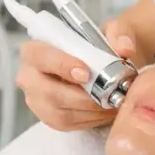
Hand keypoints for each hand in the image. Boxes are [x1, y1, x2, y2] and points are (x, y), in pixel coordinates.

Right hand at [15, 19, 137, 131]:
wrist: (102, 64)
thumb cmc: (99, 45)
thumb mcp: (112, 30)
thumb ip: (119, 33)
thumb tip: (124, 48)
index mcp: (35, 50)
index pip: (40, 57)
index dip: (61, 65)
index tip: (86, 74)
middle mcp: (29, 76)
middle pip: (48, 92)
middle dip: (81, 97)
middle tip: (108, 95)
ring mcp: (37, 100)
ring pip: (59, 112)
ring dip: (90, 110)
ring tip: (113, 102)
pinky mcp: (50, 118)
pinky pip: (68, 124)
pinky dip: (90, 119)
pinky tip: (106, 111)